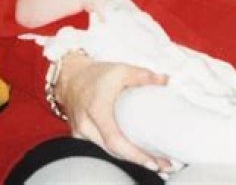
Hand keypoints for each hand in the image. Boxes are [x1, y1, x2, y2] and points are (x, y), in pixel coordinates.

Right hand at [55, 50, 169, 172]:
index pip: (115, 139)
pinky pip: (103, 148)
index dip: (134, 154)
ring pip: (108, 152)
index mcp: (96, 108)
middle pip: (114, 151)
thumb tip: (164, 80)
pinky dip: (120, 152)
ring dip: (131, 159)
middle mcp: (86, 125)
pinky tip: (135, 154)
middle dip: (139, 160)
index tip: (153, 162)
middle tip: (162, 164)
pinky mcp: (82, 137)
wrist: (71, 76)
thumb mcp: (120, 70)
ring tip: (154, 162)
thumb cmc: (94, 74)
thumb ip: (143, 76)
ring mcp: (82, 133)